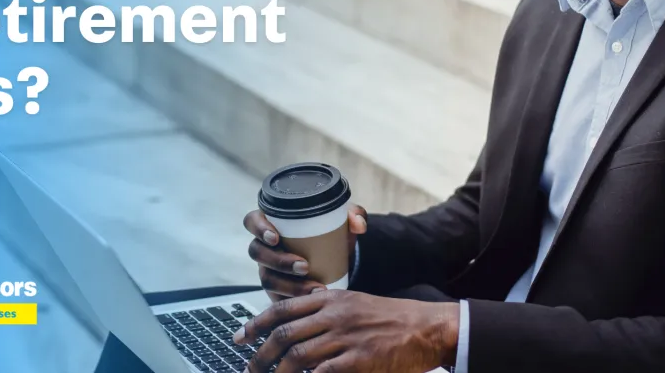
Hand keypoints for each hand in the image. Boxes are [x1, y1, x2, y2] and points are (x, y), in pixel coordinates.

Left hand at [232, 290, 458, 372]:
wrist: (425, 327)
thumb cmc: (389, 318)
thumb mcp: (353, 302)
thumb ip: (324, 306)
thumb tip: (295, 313)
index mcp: (329, 299)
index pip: (282, 309)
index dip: (255, 324)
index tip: (239, 338)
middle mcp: (334, 315)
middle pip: (283, 334)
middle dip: (260, 355)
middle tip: (249, 368)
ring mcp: (346, 337)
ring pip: (298, 356)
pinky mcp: (359, 360)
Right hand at [243, 204, 366, 302]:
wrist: (334, 260)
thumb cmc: (330, 234)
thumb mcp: (341, 221)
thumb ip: (353, 215)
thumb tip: (358, 224)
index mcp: (272, 223)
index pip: (252, 221)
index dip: (258, 228)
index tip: (275, 237)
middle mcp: (265, 247)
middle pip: (257, 252)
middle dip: (279, 262)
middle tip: (304, 266)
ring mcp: (268, 270)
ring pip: (267, 279)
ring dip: (289, 285)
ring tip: (314, 288)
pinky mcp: (276, 292)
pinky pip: (276, 299)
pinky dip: (294, 301)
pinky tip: (311, 302)